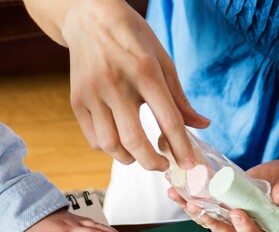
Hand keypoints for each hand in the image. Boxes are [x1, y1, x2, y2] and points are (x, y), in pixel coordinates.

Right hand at [62, 0, 208, 170]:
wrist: (90, 19)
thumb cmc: (132, 40)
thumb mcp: (162, 60)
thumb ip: (180, 98)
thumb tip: (201, 126)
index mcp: (145, 71)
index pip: (168, 120)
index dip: (181, 148)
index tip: (188, 164)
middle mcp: (117, 84)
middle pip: (135, 141)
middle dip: (152, 163)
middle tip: (162, 167)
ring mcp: (93, 94)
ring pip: (111, 145)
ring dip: (129, 159)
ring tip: (139, 156)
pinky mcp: (77, 101)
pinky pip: (94, 139)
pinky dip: (110, 148)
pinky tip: (120, 142)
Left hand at [170, 159, 278, 231]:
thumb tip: (278, 194)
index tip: (239, 215)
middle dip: (214, 223)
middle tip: (201, 208)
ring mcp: (236, 223)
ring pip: (214, 223)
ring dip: (197, 212)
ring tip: (184, 199)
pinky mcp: (226, 208)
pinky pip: (208, 207)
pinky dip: (193, 199)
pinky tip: (178, 191)